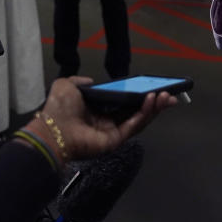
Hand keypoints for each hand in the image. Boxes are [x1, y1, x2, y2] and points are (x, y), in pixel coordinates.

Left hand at [26, 77, 177, 161]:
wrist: (52, 129)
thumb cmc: (59, 108)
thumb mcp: (68, 85)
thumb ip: (81, 81)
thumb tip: (92, 80)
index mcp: (98, 109)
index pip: (124, 102)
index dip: (139, 95)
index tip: (153, 87)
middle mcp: (108, 121)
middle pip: (136, 111)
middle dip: (154, 103)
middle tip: (169, 94)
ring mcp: (113, 132)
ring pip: (139, 119)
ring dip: (154, 108)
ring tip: (166, 96)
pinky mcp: (116, 140)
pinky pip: (134, 126)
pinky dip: (145, 113)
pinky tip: (152, 101)